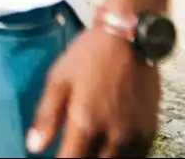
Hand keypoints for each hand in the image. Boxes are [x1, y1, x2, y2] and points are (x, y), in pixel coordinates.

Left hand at [27, 29, 160, 156]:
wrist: (129, 38)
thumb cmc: (90, 55)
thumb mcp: (58, 80)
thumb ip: (46, 117)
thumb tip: (34, 147)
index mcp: (86, 122)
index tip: (57, 156)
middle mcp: (113, 134)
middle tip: (74, 149)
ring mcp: (135, 134)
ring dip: (103, 158)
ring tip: (92, 148)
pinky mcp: (151, 130)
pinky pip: (138, 157)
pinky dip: (124, 157)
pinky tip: (112, 149)